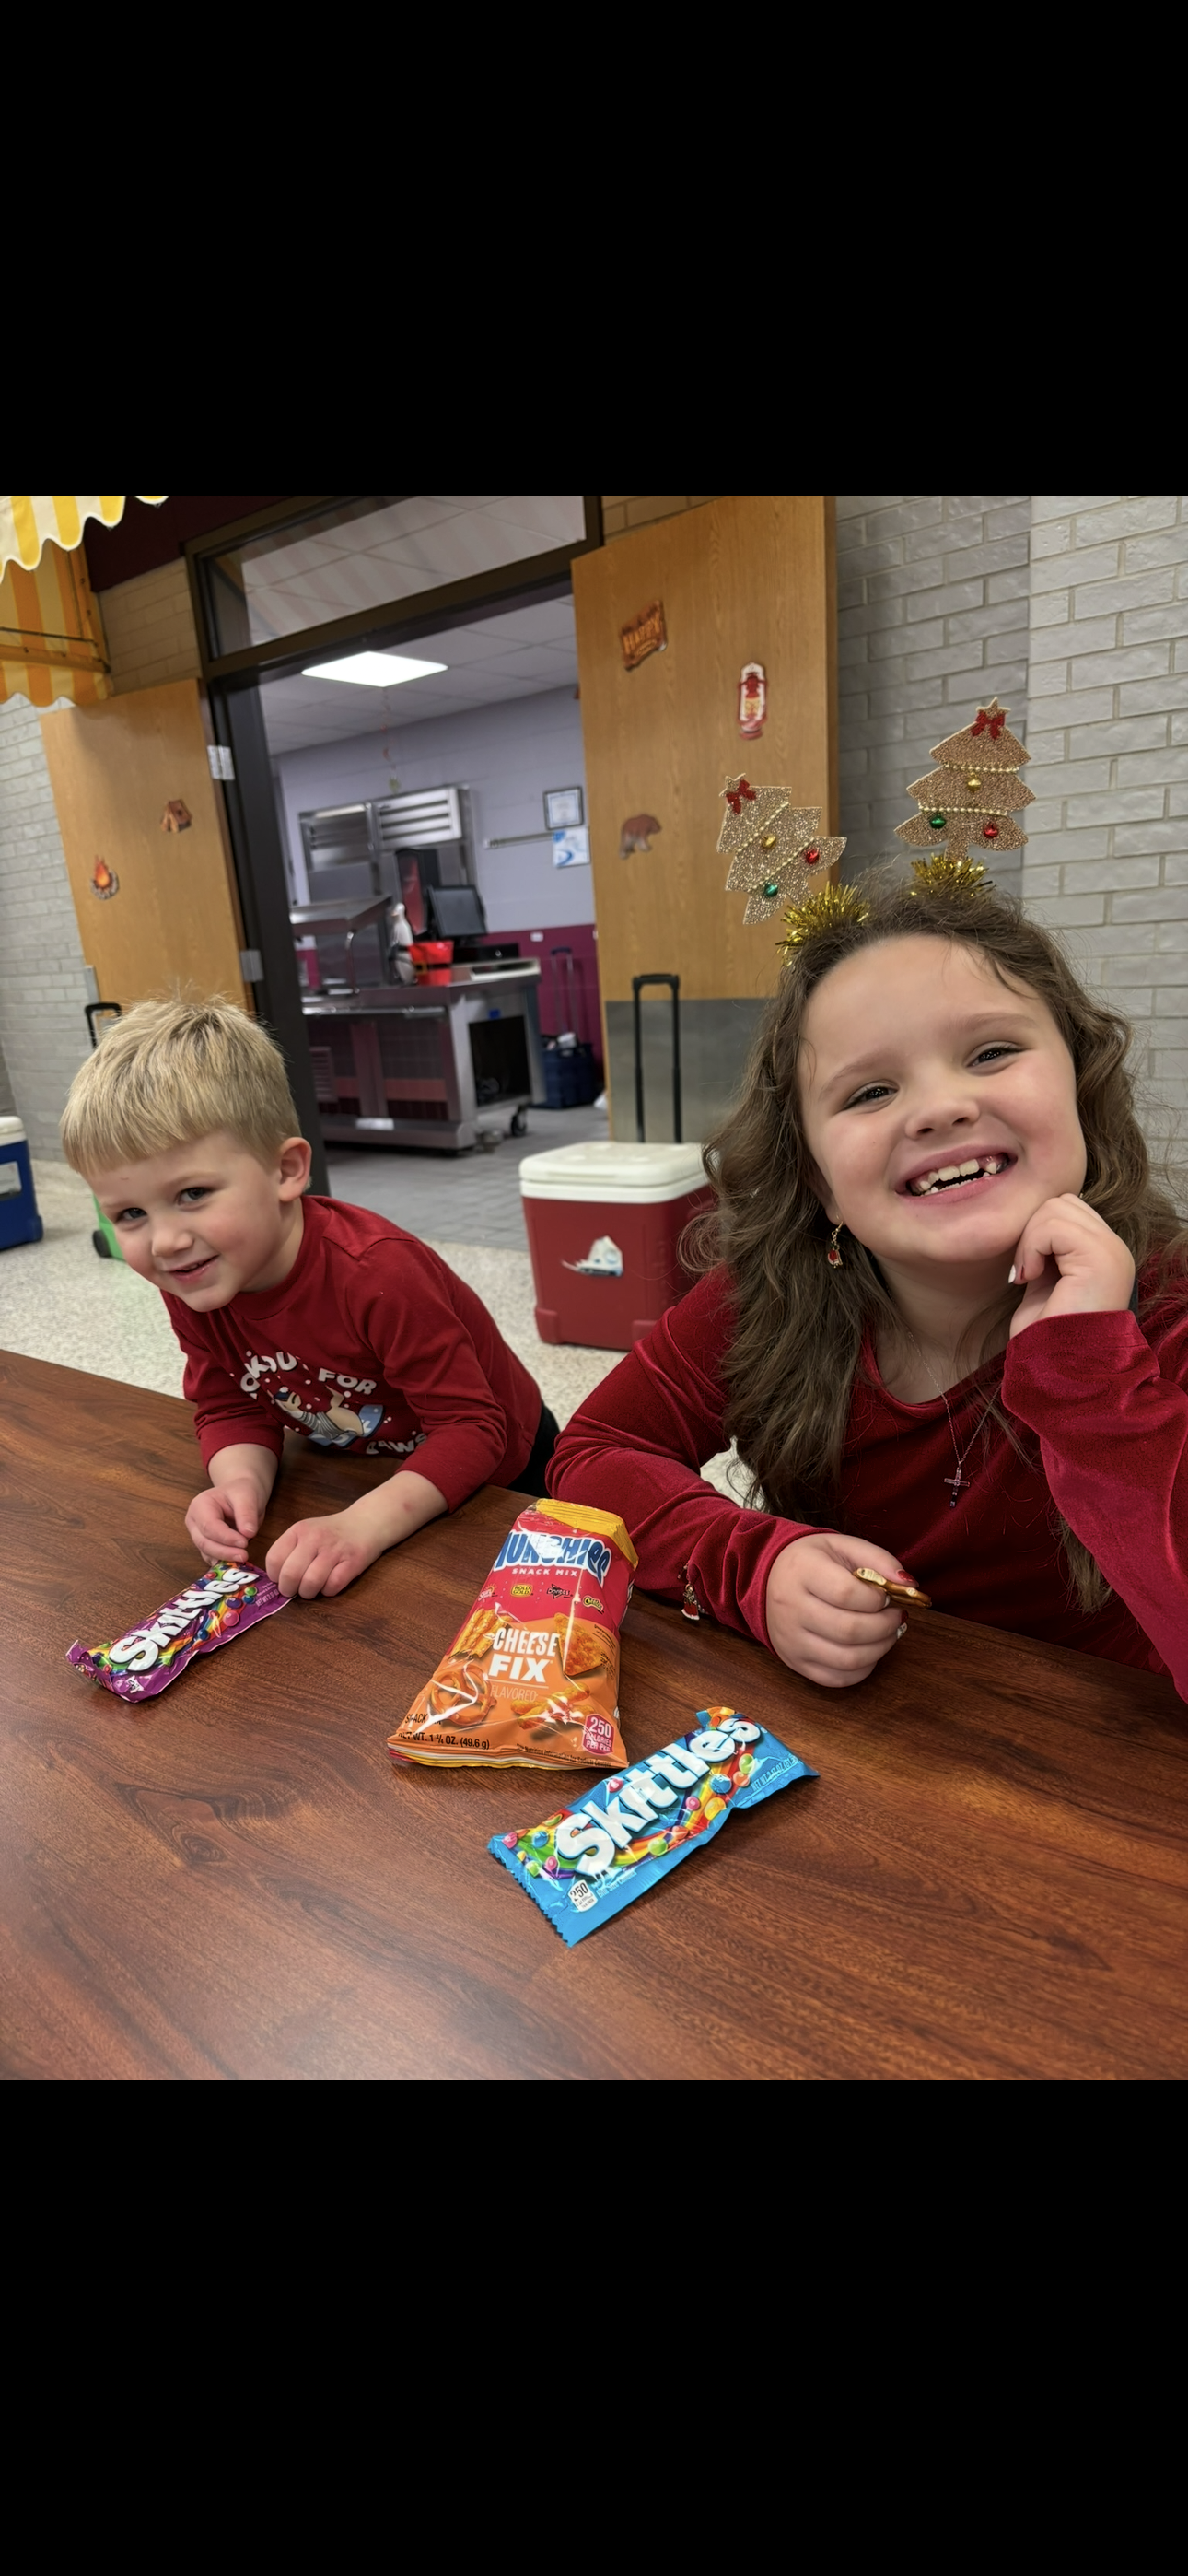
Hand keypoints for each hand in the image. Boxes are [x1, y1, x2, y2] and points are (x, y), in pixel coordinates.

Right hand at [186, 1476, 264, 1563]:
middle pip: (204, 1542)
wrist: (242, 1493)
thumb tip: (248, 1534)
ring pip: (206, 1552)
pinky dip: (223, 1562)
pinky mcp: (206, 1545)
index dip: (226, 1537)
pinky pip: (212, 1557)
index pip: (209, 1526)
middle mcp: (194, 1521)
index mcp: (200, 1505)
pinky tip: (235, 1564)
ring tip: (242, 1560)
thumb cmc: (242, 1492)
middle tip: (244, 1556)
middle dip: (224, 1552)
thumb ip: (246, 1514)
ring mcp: (198, 1535)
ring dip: (224, 1558)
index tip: (244, 1542)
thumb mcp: (247, 1496)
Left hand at [265, 1503, 384, 1599]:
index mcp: (299, 1530)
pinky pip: (332, 1586)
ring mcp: (334, 1550)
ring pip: (311, 1583)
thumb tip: (276, 1580)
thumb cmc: (331, 1532)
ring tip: (311, 1589)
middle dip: (289, 1589)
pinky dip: (328, 1591)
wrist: (366, 1522)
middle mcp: (315, 1538)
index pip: (274, 1559)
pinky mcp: (352, 1562)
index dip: (274, 1576)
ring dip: (308, 1592)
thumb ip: (290, 1551)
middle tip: (294, 1590)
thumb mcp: (306, 1532)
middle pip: (290, 1574)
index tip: (281, 1579)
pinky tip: (329, 1584)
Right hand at [765, 1532, 912, 1688]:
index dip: (877, 1599)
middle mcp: (791, 1608)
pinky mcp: (795, 1663)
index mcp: (802, 1571)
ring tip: (887, 1633)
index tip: (887, 1595)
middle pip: (850, 1630)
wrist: (768, 1578)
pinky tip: (869, 1649)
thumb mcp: (843, 1546)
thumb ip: (879, 1559)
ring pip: (846, 1660)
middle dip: (885, 1626)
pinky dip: (863, 1669)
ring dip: (880, 1649)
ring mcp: (791, 1640)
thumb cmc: (813, 1562)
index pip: (847, 1593)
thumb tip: (910, 1585)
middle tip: (895, 1615)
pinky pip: (836, 1678)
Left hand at [1008, 1193, 1134, 1337]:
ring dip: (1030, 1240)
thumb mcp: (1045, 1284)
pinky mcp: (1098, 1257)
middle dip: (1033, 1231)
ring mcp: (1110, 1250)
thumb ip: (1046, 1252)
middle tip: (1026, 1272)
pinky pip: (1052, 1226)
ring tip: (1029, 1275)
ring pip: (1055, 1208)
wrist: (1059, 1370)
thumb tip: (1029, 1226)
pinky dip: (1031, 1248)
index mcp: (1105, 1254)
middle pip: (1061, 1203)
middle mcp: (1114, 1248)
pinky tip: (1030, 1277)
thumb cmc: (1048, 1336)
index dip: (1039, 1232)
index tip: (1026, 1271)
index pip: (1068, 1209)